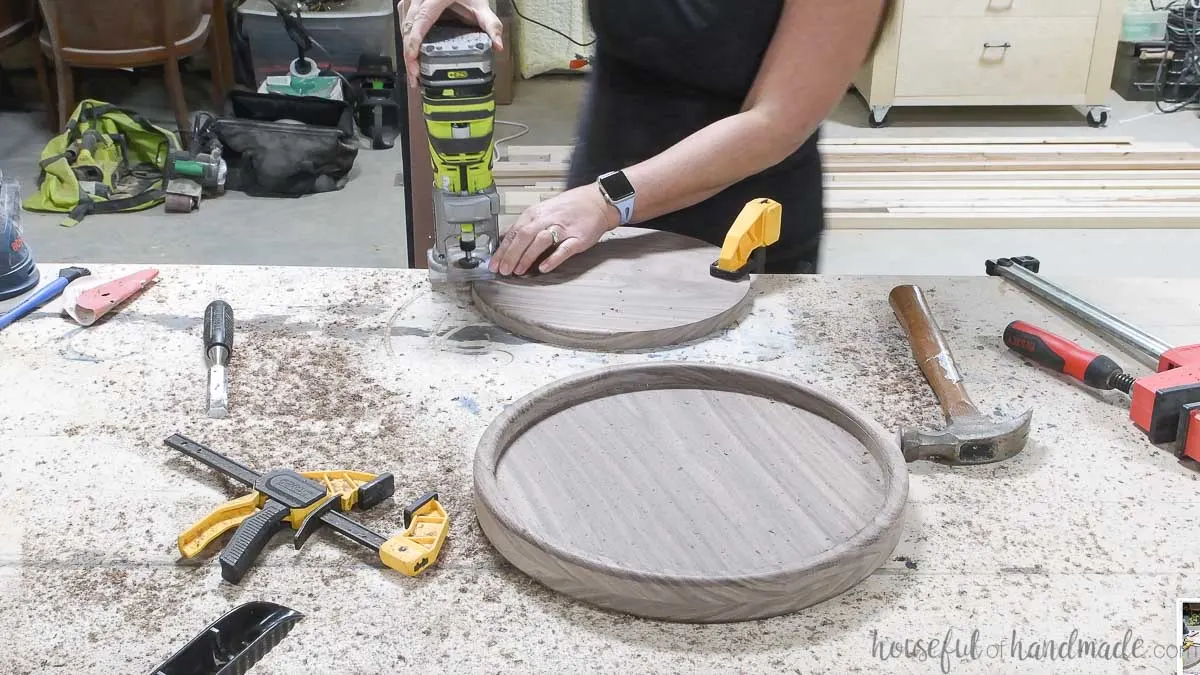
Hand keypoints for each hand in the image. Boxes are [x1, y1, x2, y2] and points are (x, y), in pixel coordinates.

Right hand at [398, 0, 502, 88]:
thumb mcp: (482, 8)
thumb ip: (491, 25)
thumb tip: (497, 45)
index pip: (420, 22)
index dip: (414, 44)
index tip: (414, 63)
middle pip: (407, 28)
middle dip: (409, 56)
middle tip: (416, 78)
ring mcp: (413, 0)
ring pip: (403, 27)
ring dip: (406, 50)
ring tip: (414, 72)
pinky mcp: (410, 4)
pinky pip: (404, 23)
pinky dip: (407, 41)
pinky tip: (413, 57)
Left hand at [490, 185, 619, 275]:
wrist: (596, 202)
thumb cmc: (568, 208)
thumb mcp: (541, 212)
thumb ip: (524, 225)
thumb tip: (504, 237)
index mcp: (535, 214)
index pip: (514, 232)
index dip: (502, 249)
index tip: (494, 263)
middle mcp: (547, 219)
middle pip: (524, 236)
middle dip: (511, 255)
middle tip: (503, 270)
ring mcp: (563, 228)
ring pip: (541, 241)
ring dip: (527, 257)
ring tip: (518, 270)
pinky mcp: (578, 238)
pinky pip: (564, 249)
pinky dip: (553, 259)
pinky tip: (544, 268)